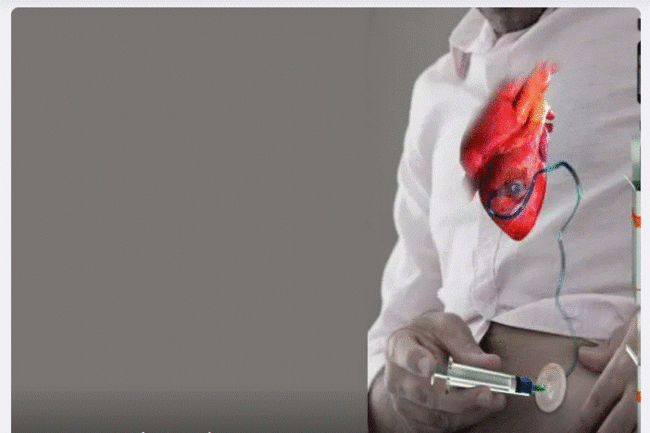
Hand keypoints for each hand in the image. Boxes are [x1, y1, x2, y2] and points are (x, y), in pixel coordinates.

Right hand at [379, 311, 505, 431]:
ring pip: (437, 416)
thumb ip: (465, 344)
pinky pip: (442, 427)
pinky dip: (466, 419)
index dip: (416, 362)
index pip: (405, 355)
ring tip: (495, 399)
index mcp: (399, 345)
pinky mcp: (415, 421)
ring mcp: (403, 402)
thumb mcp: (448, 327)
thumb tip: (491, 363)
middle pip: (424, 394)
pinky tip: (482, 407)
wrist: (420, 350)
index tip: (431, 367)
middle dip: (459, 398)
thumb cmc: (433, 335)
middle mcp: (395, 377)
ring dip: (469, 411)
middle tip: (487, 392)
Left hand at [569, 317, 637, 432]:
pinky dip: (640, 427)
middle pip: (615, 425)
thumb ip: (609, 349)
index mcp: (622, 372)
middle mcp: (639, 391)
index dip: (586, 419)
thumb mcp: (633, 330)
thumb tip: (584, 356)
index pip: (597, 402)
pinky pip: (648, 421)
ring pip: (635, 428)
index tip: (578, 429)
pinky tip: (636, 428)